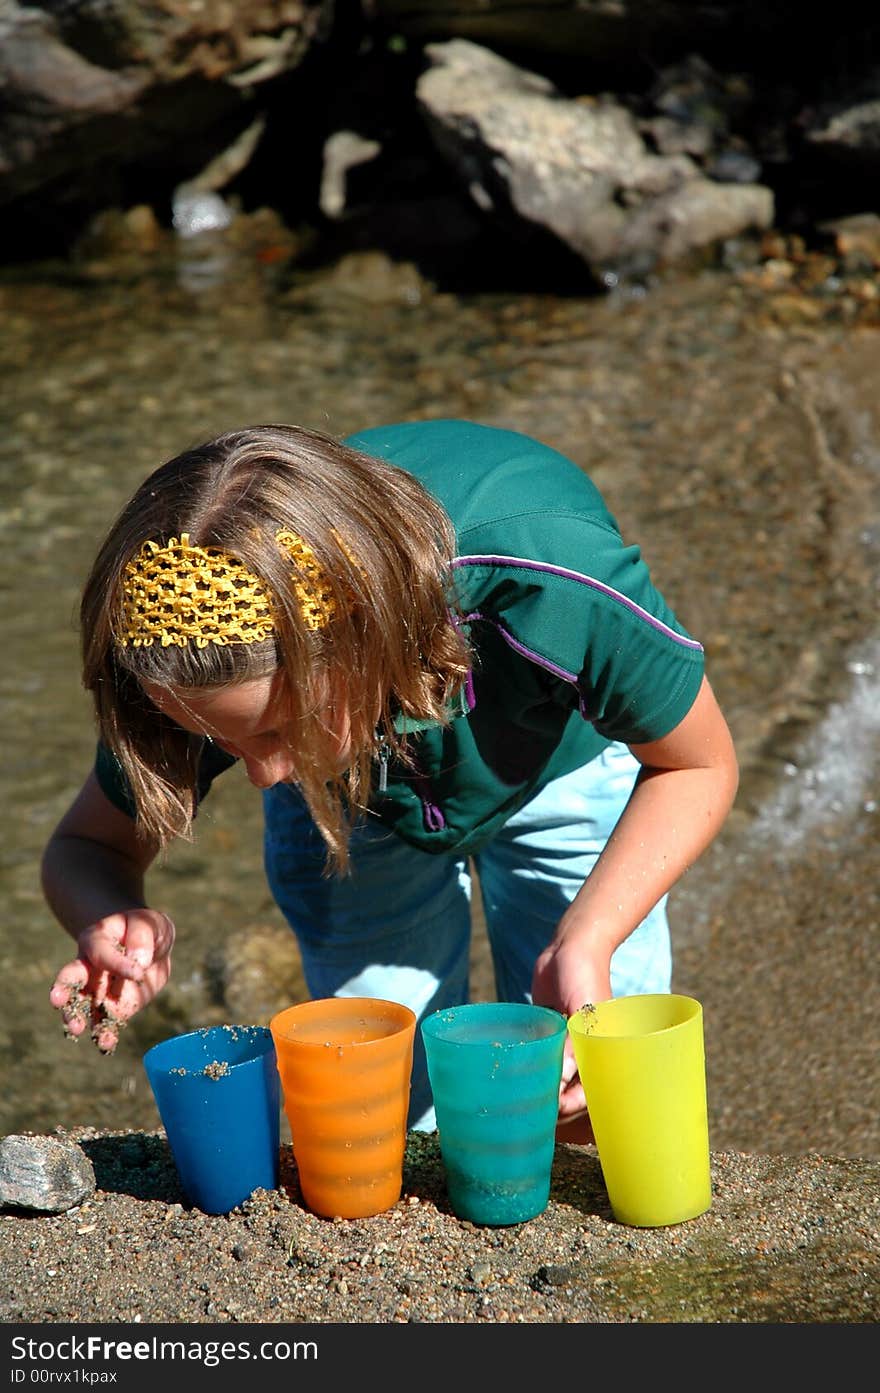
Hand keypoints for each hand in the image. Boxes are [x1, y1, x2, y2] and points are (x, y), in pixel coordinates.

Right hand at [49, 909, 174, 1052]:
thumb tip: (138, 964)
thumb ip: (141, 939)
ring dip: (77, 1017)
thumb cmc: (146, 928)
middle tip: (58, 1000)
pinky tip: (105, 1044)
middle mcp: (90, 967)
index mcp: (96, 940)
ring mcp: (98, 990)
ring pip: (82, 1006)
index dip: (116, 963)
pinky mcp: (113, 1008)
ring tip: (78, 1028)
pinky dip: (104, 1034)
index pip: (100, 953)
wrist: (153, 946)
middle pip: (71, 979)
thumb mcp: (149, 923)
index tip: (137, 973)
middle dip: (64, 989)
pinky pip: (105, 1023)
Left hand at [532, 933, 611, 1144]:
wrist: (570, 947)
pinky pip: (542, 1058)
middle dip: (555, 1104)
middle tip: (531, 1108)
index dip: (572, 1104)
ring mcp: (566, 1045)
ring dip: (542, 1089)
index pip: (590, 1090)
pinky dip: (533, 1068)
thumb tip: (563, 1081)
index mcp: (600, 1051)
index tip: (553, 1108)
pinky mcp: (550, 1034)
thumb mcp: (582, 1008)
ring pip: (555, 1078)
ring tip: (520, 1099)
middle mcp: (584, 1052)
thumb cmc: (583, 974)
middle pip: (571, 1091)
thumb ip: (572, 1043)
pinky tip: (515, 1076)